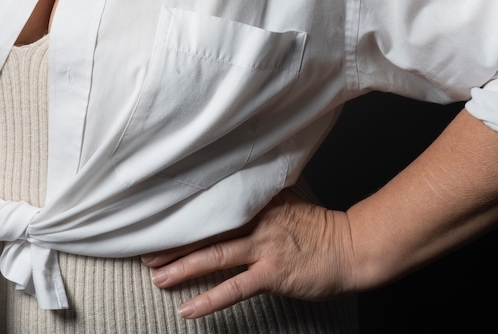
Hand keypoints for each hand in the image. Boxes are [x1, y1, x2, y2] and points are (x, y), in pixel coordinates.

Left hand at [140, 190, 356, 318]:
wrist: (353, 246)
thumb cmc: (321, 226)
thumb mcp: (288, 198)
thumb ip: (260, 194)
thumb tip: (235, 189)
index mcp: (256, 199)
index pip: (212, 204)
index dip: (184, 213)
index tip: (157, 217)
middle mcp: (256, 219)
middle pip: (205, 230)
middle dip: (172, 242)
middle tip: (144, 250)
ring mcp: (264, 246)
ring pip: (213, 256)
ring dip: (181, 267)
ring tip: (156, 276)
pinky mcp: (272, 272)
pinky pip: (233, 288)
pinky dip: (208, 299)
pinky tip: (187, 308)